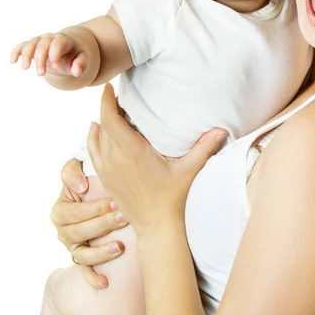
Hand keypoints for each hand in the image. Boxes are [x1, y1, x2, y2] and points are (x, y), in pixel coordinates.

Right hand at [10, 32, 87, 76]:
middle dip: (40, 59)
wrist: (69, 49)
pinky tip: (12, 61)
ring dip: (26, 55)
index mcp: (65, 40)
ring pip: (31, 43)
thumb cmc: (76, 55)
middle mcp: (51, 37)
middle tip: (40, 74)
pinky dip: (16, 51)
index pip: (58, 44)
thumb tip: (77, 72)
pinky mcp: (33, 45)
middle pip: (43, 45)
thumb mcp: (82, 59)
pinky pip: (22, 45)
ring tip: (25, 68)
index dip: (55, 54)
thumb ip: (81, 64)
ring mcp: (41, 40)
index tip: (56, 66)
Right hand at [51, 158, 129, 287]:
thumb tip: (82, 183)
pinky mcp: (80, 256)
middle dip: (100, 220)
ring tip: (120, 245)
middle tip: (122, 212)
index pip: (68, 201)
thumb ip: (80, 168)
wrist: (104, 194)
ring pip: (81, 250)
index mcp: (63, 202)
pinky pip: (84, 270)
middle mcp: (63, 224)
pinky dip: (93, 276)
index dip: (79, 197)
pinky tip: (104, 281)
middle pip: (78, 227)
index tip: (87, 189)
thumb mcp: (87, 167)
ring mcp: (71, 242)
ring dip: (100, 250)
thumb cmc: (97, 179)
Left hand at [87, 83, 228, 235]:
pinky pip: (93, 153)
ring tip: (107, 108)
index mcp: (132, 152)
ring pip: (96, 139)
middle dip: (106, 107)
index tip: (110, 87)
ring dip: (100, 121)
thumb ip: (205, 147)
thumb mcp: (190, 170)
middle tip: (116, 93)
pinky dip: (93, 138)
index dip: (107, 101)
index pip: (111, 120)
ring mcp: (108, 171)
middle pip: (102, 125)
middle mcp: (115, 160)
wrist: (157, 227)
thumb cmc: (174, 198)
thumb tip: (222, 129)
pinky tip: (95, 130)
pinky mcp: (106, 180)